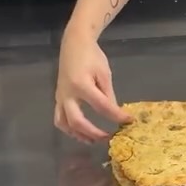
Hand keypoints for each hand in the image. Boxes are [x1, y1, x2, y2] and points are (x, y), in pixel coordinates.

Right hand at [54, 29, 130, 143]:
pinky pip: (59, 118)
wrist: (74, 44)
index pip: (102, 106)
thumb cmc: (91, 56)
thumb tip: (114, 113)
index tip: (128, 121)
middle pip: (77, 121)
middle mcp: (68, 94)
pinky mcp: (58, 98)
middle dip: (94, 133)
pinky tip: (80, 132)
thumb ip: (108, 94)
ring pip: (64, 124)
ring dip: (78, 135)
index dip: (116, 116)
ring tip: (93, 140)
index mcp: (82, 85)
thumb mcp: (104, 73)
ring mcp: (60, 97)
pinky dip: (69, 129)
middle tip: (108, 137)